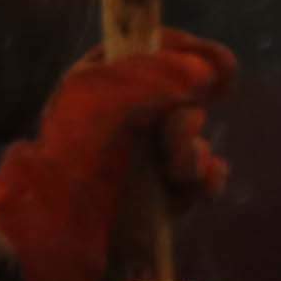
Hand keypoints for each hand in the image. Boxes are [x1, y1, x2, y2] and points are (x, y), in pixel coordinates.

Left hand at [40, 33, 236, 209]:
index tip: (220, 67)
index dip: (187, 52)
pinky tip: (195, 185)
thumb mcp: (112, 94)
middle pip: (183, 96)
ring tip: (175, 173)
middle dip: (186, 118)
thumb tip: (207, 71)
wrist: (59, 231)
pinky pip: (199, 177)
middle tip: (171, 139)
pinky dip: (205, 180)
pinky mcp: (155, 196)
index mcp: (99, 81)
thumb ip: (162, 73)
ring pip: (193, 139)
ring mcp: (139, 158)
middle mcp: (121, 116)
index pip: (151, 49)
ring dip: (193, 154)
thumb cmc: (78, 156)